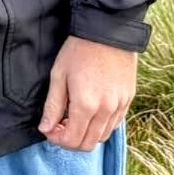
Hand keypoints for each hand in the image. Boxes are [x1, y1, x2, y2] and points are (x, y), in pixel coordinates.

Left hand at [37, 35, 137, 150]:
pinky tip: (91, 112)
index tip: (50, 129)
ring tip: (75, 118)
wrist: (108, 30)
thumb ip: (53, 105)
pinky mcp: (128, 99)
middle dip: (71, 141)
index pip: (72, 140)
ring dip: (87, 134)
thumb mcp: (59, 75)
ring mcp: (120, 105)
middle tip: (60, 126)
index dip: (57, 140)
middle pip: (88, 144)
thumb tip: (45, 128)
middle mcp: (106, 110)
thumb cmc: (79, 50)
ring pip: (103, 136)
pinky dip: (101, 126)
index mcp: (86, 105)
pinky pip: (115, 124)